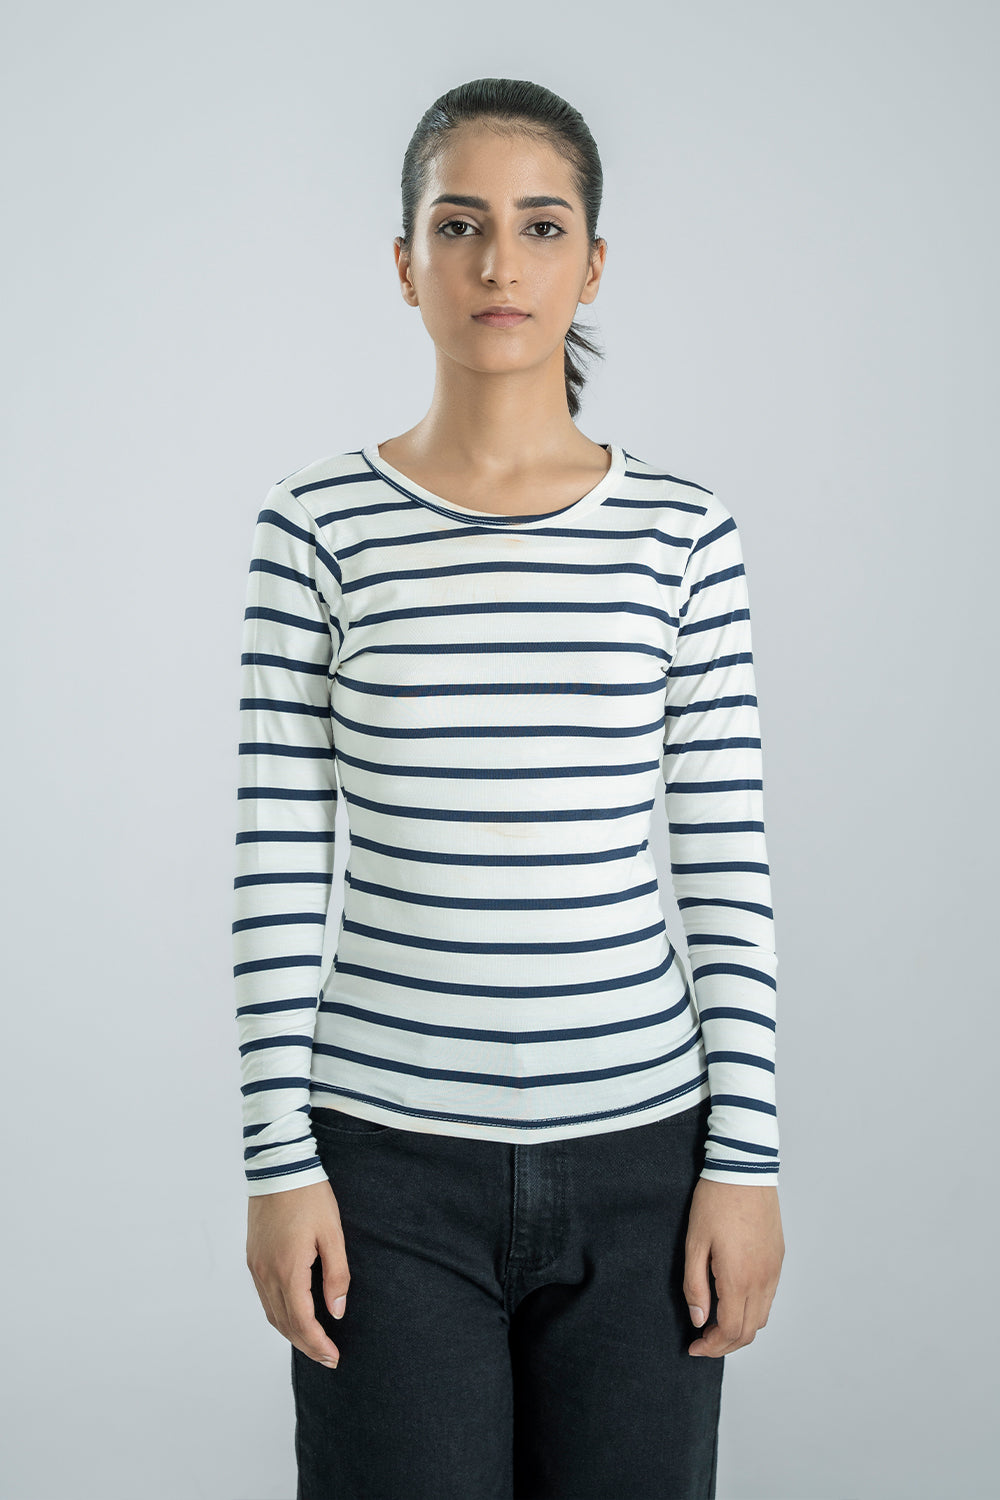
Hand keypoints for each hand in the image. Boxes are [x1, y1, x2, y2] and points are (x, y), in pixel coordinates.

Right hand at [246, 1179, 349, 1367]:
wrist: (279, 1167)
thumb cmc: (310, 1196)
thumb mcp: (332, 1234)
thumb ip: (336, 1275)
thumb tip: (337, 1312)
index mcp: (288, 1269)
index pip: (302, 1321)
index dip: (318, 1344)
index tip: (334, 1357)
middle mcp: (267, 1273)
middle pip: (284, 1324)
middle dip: (306, 1345)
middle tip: (328, 1357)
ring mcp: (256, 1266)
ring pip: (271, 1313)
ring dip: (292, 1332)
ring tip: (313, 1343)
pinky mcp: (253, 1258)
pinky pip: (265, 1297)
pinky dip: (280, 1314)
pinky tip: (294, 1315)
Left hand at [683, 1180, 783, 1357]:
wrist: (744, 1170)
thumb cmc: (715, 1202)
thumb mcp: (694, 1242)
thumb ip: (695, 1286)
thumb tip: (698, 1319)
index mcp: (738, 1278)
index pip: (730, 1331)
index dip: (711, 1346)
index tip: (694, 1347)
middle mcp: (762, 1279)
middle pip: (749, 1331)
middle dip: (725, 1345)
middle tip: (703, 1342)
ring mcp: (774, 1270)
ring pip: (761, 1317)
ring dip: (740, 1329)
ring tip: (716, 1324)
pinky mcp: (778, 1259)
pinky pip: (769, 1297)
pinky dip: (752, 1310)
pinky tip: (734, 1300)